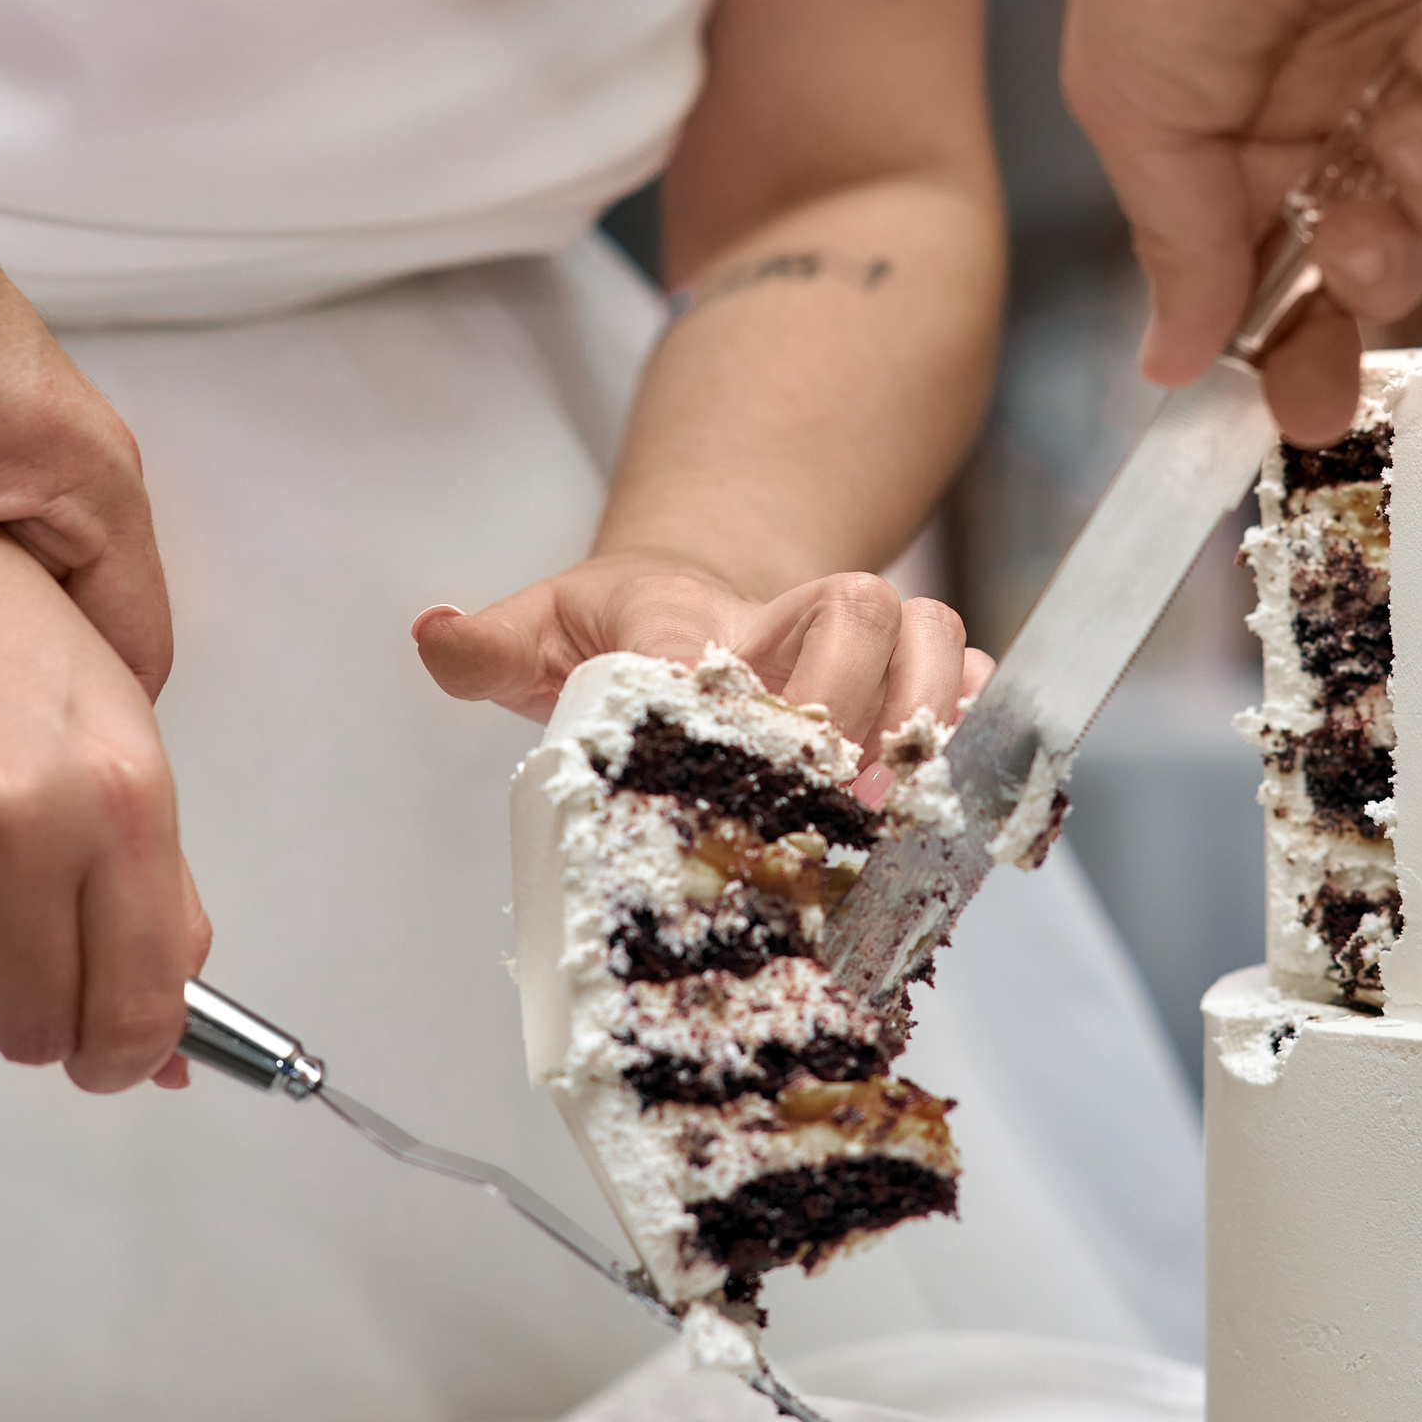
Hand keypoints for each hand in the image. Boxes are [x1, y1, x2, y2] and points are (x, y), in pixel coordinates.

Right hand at [0, 423, 207, 1090]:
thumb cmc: (21, 651)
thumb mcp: (128, 754)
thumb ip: (161, 901)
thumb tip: (175, 1044)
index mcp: (123, 799)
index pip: (143, 1005)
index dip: (131, 1056)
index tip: (120, 1057)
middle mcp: (23, 824)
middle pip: (38, 1028)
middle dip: (44, 1016)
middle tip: (37, 958)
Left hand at [412, 550, 994, 769]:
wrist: (703, 600)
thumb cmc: (625, 629)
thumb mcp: (544, 630)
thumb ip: (489, 646)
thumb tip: (436, 633)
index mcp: (689, 613)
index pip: (711, 635)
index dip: (730, 685)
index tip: (736, 737)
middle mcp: (790, 617)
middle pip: (856, 607)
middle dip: (850, 695)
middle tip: (831, 791)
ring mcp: (863, 654)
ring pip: (933, 641)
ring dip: (928, 717)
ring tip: (901, 807)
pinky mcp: (910, 698)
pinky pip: (978, 702)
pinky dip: (985, 751)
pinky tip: (965, 822)